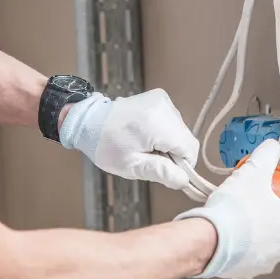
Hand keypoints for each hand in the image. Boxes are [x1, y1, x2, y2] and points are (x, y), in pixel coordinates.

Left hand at [60, 88, 199, 191]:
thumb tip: (184, 181)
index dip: (183, 164)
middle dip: (174, 153)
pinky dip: (164, 131)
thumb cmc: (107, 146)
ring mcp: (163, 100)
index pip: (190, 148)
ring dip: (169, 142)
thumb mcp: (131, 166)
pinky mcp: (160, 97)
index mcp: (157, 124)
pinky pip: (173, 120)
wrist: (89, 121)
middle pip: (186, 139)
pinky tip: (146, 134)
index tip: (165, 170)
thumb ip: (161, 172)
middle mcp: (164, 107)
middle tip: (150, 158)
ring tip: (145, 145)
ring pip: (180, 130)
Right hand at [173, 139, 279, 278]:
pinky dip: (243, 250)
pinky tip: (229, 236)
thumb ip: (267, 155)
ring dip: (261, 238)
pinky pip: (249, 260)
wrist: (209, 239)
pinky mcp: (245, 273)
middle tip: (263, 209)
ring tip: (242, 222)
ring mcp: (265, 264)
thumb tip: (273, 146)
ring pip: (270, 250)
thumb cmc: (238, 208)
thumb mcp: (254, 172)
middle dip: (279, 225)